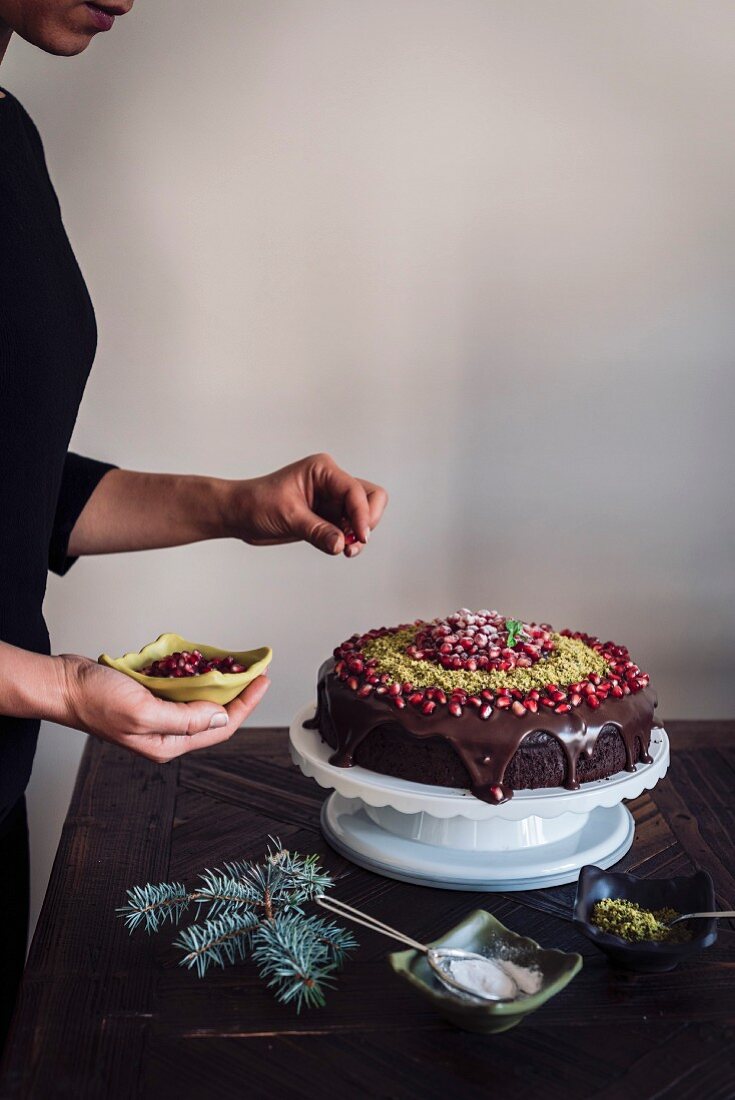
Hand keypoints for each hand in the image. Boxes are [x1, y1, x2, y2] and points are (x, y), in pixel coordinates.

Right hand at [58, 654, 269, 762]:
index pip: (220, 728)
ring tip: (233, 664)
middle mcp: (165, 733)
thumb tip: (221, 717)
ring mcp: (156, 715)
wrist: (62, 684)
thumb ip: (184, 720)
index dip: (245, 705)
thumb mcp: (142, 712)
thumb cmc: (94, 701)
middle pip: (213, 715)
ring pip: (198, 700)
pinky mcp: (148, 698)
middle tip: (253, 670)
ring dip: (216, 683)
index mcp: (167, 744)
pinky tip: (198, 661)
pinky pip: (180, 688)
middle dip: (236, 693)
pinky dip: (192, 674)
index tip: (261, 681)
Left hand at [224, 453, 388, 556]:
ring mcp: (331, 500)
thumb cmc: (256, 503)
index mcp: (323, 470)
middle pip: (370, 497)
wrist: (239, 514)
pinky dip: (349, 540)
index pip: (355, 491)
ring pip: (363, 514)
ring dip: (359, 533)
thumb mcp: (288, 516)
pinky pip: (349, 528)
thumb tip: (341, 545)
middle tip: (356, 542)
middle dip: (368, 520)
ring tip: (347, 550)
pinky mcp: (328, 517)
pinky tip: (340, 549)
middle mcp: (332, 482)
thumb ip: (317, 531)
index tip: (359, 537)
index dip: (362, 514)